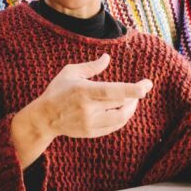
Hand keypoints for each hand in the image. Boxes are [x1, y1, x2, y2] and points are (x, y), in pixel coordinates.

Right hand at [33, 54, 151, 139]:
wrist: (44, 118)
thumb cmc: (58, 90)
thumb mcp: (70, 72)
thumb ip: (91, 66)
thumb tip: (107, 57)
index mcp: (83, 91)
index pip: (112, 91)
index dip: (131, 89)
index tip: (146, 86)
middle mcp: (87, 109)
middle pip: (120, 103)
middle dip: (136, 95)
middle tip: (143, 87)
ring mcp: (90, 123)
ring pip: (121, 118)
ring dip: (131, 108)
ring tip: (133, 99)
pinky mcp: (91, 133)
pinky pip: (114, 126)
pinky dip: (123, 117)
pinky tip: (123, 109)